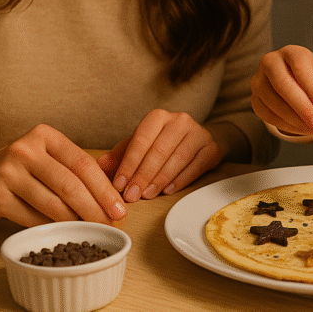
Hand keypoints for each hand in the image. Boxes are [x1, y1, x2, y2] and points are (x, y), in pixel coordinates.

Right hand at [0, 124, 126, 226]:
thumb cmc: (18, 170)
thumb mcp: (44, 158)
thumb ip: (73, 169)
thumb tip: (112, 195)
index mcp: (44, 135)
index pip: (83, 163)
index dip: (104, 188)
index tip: (120, 207)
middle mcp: (25, 150)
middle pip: (70, 184)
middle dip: (95, 207)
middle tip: (111, 223)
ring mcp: (8, 172)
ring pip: (53, 203)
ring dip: (76, 221)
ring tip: (91, 230)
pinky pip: (33, 218)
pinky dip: (51, 227)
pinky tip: (64, 233)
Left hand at [97, 109, 222, 202]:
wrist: (197, 141)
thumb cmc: (163, 145)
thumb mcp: (140, 146)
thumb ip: (121, 155)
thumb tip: (100, 166)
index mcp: (158, 117)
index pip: (140, 139)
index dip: (129, 163)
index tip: (119, 184)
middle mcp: (180, 120)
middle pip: (159, 150)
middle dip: (142, 175)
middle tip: (131, 195)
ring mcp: (199, 133)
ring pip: (178, 158)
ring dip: (160, 179)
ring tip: (147, 195)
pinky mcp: (212, 147)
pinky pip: (196, 165)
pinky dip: (181, 179)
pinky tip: (168, 191)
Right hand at [250, 45, 312, 135]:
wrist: (297, 83)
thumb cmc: (312, 80)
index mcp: (292, 52)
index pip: (301, 68)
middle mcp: (271, 62)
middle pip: (283, 85)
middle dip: (303, 109)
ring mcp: (259, 80)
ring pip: (273, 102)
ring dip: (295, 120)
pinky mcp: (255, 98)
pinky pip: (267, 115)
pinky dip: (286, 125)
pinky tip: (300, 128)